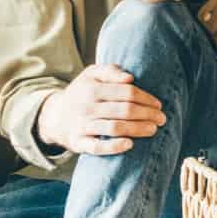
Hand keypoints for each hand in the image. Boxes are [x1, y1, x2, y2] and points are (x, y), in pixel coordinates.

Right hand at [35, 63, 166, 155]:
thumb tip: (130, 78)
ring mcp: (82, 125)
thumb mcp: (91, 74)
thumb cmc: (81, 93)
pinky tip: (130, 144)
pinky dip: (114, 146)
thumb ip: (110, 71)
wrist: (54, 116)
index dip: (146, 98)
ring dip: (137, 129)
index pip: (126, 92)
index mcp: (92, 88)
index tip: (158, 105)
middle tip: (162, 119)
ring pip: (114, 127)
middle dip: (147, 115)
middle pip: (124, 110)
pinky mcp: (78, 143)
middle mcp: (86, 106)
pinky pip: (97, 147)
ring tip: (153, 130)